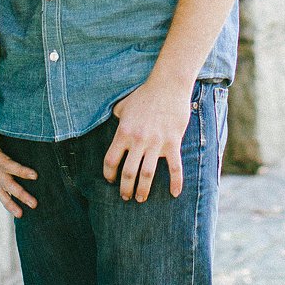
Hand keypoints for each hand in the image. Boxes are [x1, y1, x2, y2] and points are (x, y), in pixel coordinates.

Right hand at [0, 96, 37, 216]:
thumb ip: (10, 122)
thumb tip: (29, 124)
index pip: (7, 165)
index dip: (20, 171)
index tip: (35, 176)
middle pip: (5, 182)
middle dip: (20, 194)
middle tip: (34, 204)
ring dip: (10, 203)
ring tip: (20, 214)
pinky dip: (5, 197)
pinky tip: (14, 205)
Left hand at [103, 78, 192, 201]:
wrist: (168, 85)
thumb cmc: (145, 94)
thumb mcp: (123, 105)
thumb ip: (116, 116)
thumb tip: (113, 122)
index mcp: (123, 132)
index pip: (111, 160)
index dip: (109, 174)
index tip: (110, 180)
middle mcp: (138, 140)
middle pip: (128, 173)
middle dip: (125, 189)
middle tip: (126, 197)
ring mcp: (156, 143)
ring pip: (147, 174)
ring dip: (143, 190)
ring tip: (141, 199)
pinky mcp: (173, 142)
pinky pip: (175, 167)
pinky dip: (176, 182)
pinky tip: (174, 194)